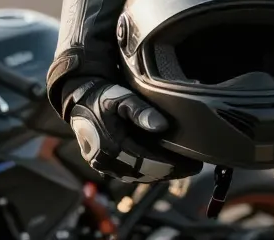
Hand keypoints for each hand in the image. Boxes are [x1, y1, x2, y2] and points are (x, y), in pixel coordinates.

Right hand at [66, 78, 201, 182]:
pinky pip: (130, 173)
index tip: (192, 164)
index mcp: (111, 145)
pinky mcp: (105, 165)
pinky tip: (164, 167)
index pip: (148, 160)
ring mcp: (105, 165)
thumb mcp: (121, 98)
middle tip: (193, 168)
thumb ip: (140, 111)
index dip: (172, 164)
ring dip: (161, 174)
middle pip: (146, 172)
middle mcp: (106, 161)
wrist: (79, 100)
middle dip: (171, 171)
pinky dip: (149, 171)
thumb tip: (162, 126)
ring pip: (139, 175)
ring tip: (183, 169)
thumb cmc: (102, 97)